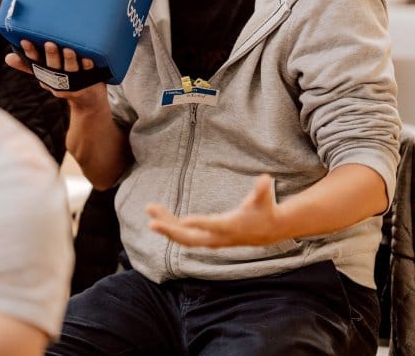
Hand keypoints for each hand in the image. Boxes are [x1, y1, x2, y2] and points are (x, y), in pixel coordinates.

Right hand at [5, 40, 104, 103]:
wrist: (88, 102)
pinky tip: (88, 58)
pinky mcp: (88, 84)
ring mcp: (74, 83)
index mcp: (46, 75)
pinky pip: (89, 73)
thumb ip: (28, 66)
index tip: (25, 41)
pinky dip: (88, 66)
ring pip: (71, 70)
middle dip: (51, 55)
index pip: (35, 64)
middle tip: (49, 43)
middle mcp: (58, 80)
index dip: (30, 53)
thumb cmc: (65, 81)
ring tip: (68, 49)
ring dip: (69, 60)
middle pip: (53, 67)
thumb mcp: (46, 76)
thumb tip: (8, 58)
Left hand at [146, 174, 282, 247]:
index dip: (200, 224)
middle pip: (190, 238)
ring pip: (183, 237)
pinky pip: (184, 234)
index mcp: (231, 226)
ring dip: (166, 224)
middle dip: (170, 230)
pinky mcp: (206, 237)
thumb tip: (266, 178)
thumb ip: (262, 190)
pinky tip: (158, 214)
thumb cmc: (264, 210)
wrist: (267, 231)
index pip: (213, 226)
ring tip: (149, 209)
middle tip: (151, 222)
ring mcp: (210, 239)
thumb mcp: (264, 199)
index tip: (184, 220)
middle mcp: (218, 237)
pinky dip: (171, 225)